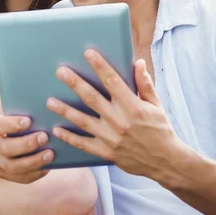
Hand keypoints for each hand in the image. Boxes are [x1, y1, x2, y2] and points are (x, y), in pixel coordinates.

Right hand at [0, 114, 52, 183]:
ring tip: (50, 154)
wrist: (2, 144)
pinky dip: (35, 173)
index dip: (13, 124)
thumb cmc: (16, 126)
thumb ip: (27, 116)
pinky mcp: (6, 175)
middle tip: (45, 137)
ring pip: (12, 167)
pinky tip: (47, 167)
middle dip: (26, 144)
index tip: (29, 120)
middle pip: (6, 148)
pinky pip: (20, 178)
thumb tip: (44, 116)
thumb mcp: (17, 118)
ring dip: (33, 161)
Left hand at [46, 51, 183, 182]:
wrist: (165, 161)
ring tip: (50, 101)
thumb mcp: (156, 104)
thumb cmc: (160, 129)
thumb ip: (145, 83)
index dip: (100, 66)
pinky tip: (56, 129)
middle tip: (60, 72)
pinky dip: (69, 137)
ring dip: (65, 110)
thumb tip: (138, 62)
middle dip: (75, 83)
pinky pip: (84, 144)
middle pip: (92, 98)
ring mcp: (111, 138)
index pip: (113, 81)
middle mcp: (120, 121)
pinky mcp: (106, 152)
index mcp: (133, 106)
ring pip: (83, 121)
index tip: (88, 53)